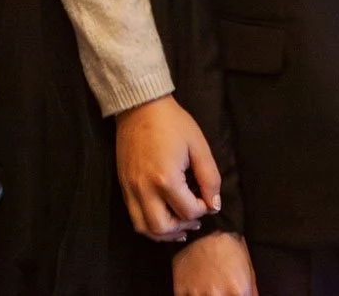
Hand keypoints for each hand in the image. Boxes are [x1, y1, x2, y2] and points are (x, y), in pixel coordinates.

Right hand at [115, 94, 220, 241]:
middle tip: (196, 219)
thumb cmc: (173, 123)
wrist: (140, 107)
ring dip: (164, 233)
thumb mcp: (199, 146)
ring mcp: (131, 190)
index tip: (208, 199)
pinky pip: (134, 217)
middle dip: (183, 227)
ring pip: (144, 228)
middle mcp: (145, 189)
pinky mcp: (124, 187)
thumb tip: (214, 204)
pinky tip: (162, 218)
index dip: (204, 209)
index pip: (188, 211)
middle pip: (163, 227)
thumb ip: (209, 178)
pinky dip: (149, 225)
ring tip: (180, 226)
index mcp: (166, 179)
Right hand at [173, 232, 255, 295]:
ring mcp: (198, 294)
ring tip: (209, 288)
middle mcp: (218, 294)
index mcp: (239, 291)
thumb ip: (251, 293)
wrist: (206, 228)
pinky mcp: (181, 291)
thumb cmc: (230, 248)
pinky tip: (196, 291)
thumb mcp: (248, 270)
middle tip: (219, 290)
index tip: (232, 294)